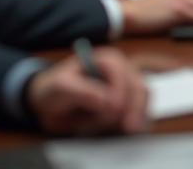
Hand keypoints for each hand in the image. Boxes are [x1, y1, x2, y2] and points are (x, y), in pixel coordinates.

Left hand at [27, 47, 148, 134]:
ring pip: (143, 102)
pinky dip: (137, 123)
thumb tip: (108, 102)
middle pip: (138, 88)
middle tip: (127, 127)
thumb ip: (83, 92)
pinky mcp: (128, 106)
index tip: (113, 109)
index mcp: (108, 60)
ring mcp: (127, 89)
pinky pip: (141, 114)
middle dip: (132, 108)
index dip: (120, 91)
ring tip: (121, 130)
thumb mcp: (61, 87)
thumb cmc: (54, 89)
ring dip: (133, 117)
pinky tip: (128, 131)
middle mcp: (122, 72)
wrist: (49, 106)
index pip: (122, 73)